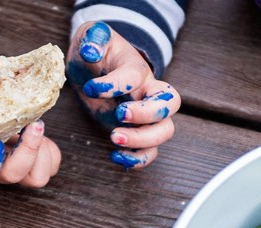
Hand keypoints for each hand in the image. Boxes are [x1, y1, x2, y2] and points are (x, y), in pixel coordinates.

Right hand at [0, 120, 60, 189]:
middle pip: (13, 175)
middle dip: (28, 150)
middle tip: (32, 124)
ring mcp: (15, 169)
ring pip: (37, 178)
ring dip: (42, 151)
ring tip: (36, 126)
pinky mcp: (33, 166)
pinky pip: (51, 167)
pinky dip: (51, 150)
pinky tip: (39, 130)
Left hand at [67, 21, 180, 168]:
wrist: (96, 67)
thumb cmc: (96, 51)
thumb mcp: (91, 36)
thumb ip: (93, 38)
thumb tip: (91, 51)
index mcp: (136, 68)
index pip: (135, 76)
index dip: (115, 84)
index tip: (92, 88)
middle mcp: (148, 92)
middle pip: (170, 104)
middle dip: (147, 114)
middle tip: (118, 115)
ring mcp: (145, 115)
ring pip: (164, 131)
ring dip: (142, 140)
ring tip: (114, 138)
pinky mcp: (136, 132)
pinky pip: (149, 151)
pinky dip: (137, 159)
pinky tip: (115, 156)